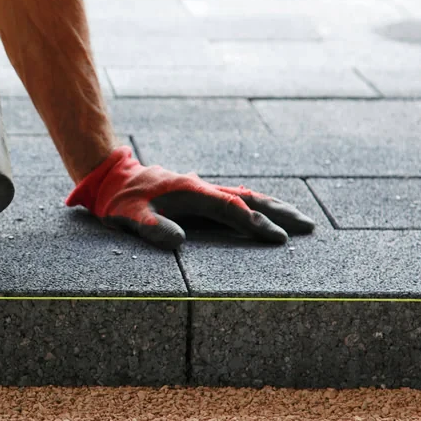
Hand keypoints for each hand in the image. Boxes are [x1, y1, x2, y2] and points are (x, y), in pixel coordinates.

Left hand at [66, 146, 315, 249]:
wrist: (112, 177)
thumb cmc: (121, 200)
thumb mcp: (130, 216)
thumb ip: (152, 228)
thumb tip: (179, 242)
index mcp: (191, 193)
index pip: (231, 210)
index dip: (254, 224)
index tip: (278, 238)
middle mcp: (202, 188)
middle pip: (249, 199)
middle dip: (279, 212)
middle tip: (308, 226)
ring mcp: (202, 190)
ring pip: (245, 196)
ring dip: (273, 207)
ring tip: (300, 218)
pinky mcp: (199, 194)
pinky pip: (234, 198)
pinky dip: (255, 205)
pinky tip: (266, 213)